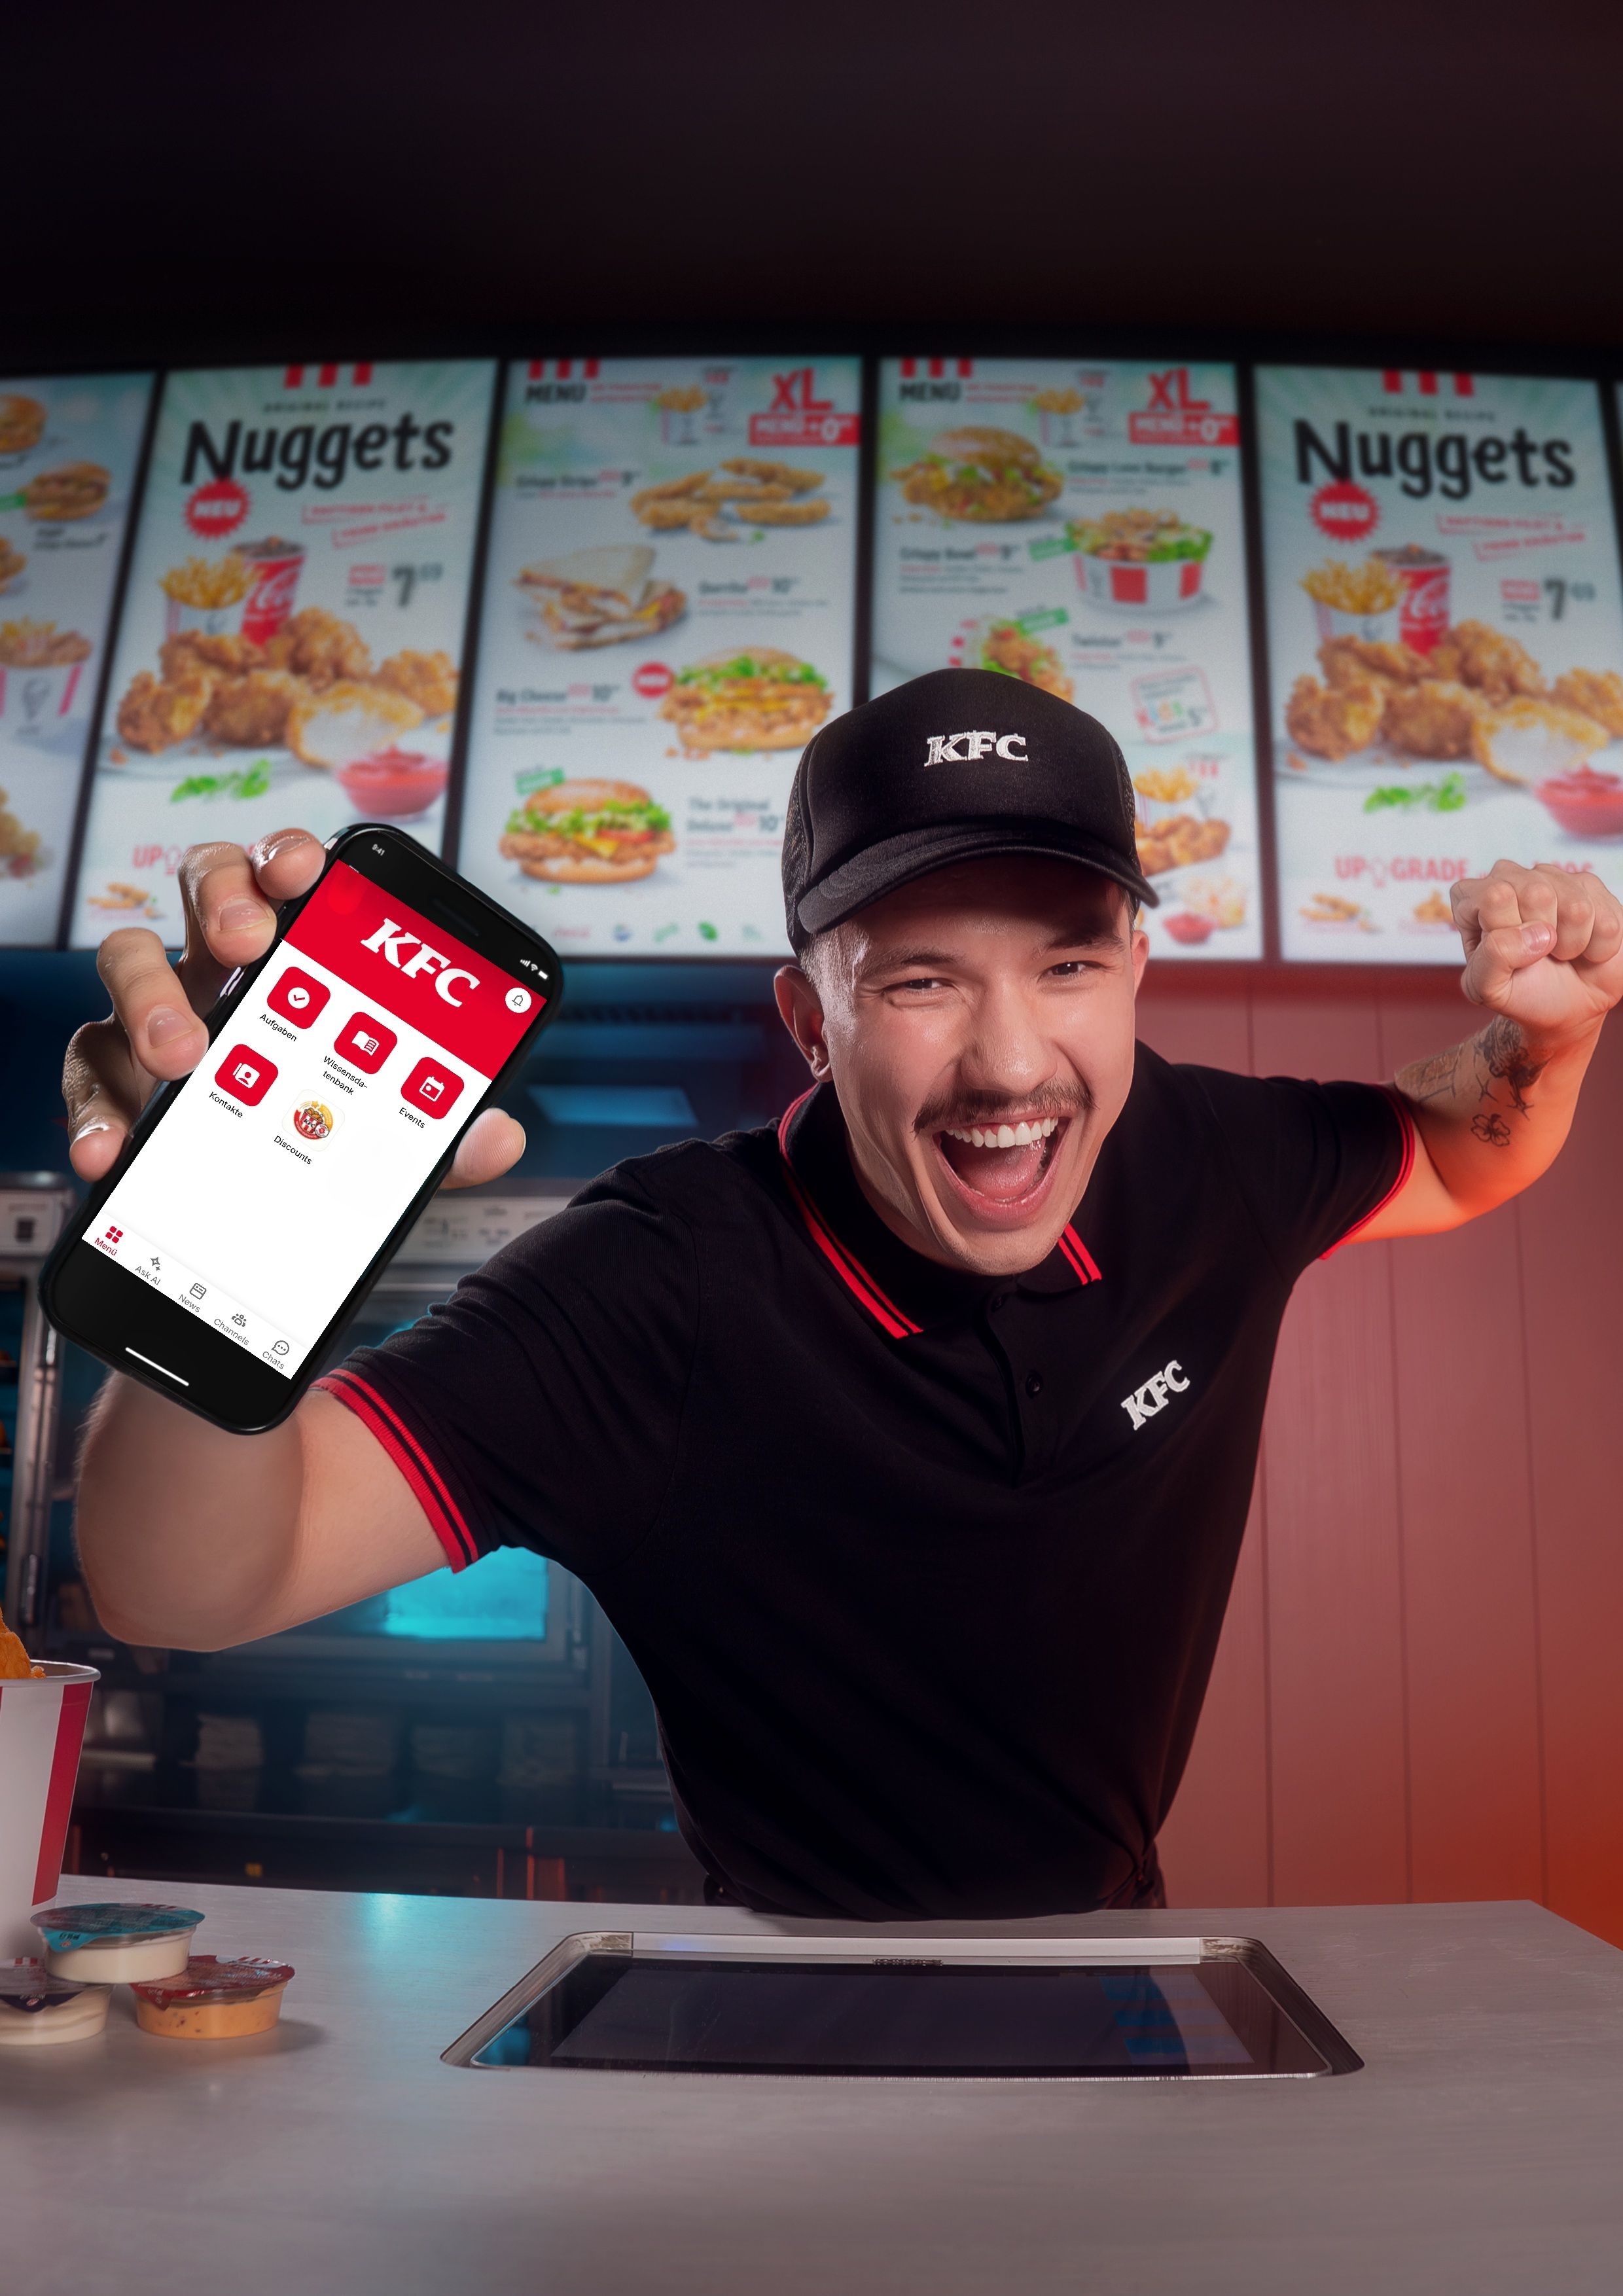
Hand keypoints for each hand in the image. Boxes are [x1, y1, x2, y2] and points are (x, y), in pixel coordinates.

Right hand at [63, 830, 525, 1189]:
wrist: (252, 1217)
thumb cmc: (325, 1143)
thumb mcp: (392, 1145)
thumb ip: (440, 1137)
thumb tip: (500, 1134)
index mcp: (300, 961)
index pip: (292, 879)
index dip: (292, 857)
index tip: (309, 868)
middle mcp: (223, 969)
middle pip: (208, 882)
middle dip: (226, 896)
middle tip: (249, 942)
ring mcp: (158, 1014)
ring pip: (127, 956)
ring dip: (152, 995)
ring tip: (185, 1055)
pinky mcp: (109, 1078)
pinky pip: (86, 1075)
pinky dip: (94, 1114)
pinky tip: (110, 1152)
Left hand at [1453, 859, 1622, 1044]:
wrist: (1564, 1006)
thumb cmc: (1520, 991)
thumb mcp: (1487, 988)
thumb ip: (1492, 960)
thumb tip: (1535, 933)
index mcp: (1473, 897)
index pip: (1494, 897)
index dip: (1507, 933)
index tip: (1508, 953)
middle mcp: (1511, 878)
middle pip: (1536, 894)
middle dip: (1541, 939)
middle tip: (1537, 954)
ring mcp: (1554, 878)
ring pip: (1576, 908)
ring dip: (1571, 944)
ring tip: (1559, 952)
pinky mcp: (1592, 888)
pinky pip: (1607, 921)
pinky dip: (1597, 948)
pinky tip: (1584, 948)